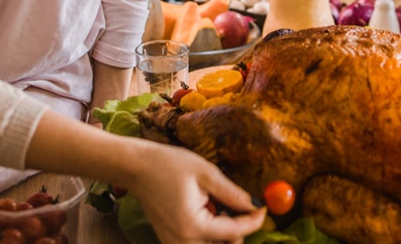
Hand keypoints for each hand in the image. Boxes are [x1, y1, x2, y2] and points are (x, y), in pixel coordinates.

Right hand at [128, 145, 265, 243]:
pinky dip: (210, 233)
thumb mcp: (206, 174)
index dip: (253, 221)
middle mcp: (182, 242)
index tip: (264, 209)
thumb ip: (232, 194)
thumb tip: (254, 206)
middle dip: (238, 230)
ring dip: (224, 233)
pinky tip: (209, 211)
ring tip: (221, 207)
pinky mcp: (171, 240)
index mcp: (193, 226)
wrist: (136, 168)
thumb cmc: (168, 165)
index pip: (234, 232)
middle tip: (242, 208)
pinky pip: (198, 243)